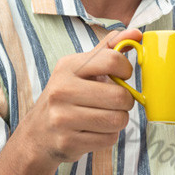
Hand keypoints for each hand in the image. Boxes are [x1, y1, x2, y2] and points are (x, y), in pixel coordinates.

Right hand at [20, 28, 141, 165]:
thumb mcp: (81, 68)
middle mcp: (62, 90)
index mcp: (67, 67)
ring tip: (106, 116)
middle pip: (119, 95)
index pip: (112, 60)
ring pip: (117, 119)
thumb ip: (109, 49)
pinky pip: (109, 138)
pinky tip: (95, 131)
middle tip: (116, 101)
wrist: (37, 134)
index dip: (126, 70)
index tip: (122, 76)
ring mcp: (62, 118)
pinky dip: (109, 135)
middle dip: (125, 101)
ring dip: (119, 119)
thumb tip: (136, 33)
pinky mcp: (68, 142)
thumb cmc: (67, 95)